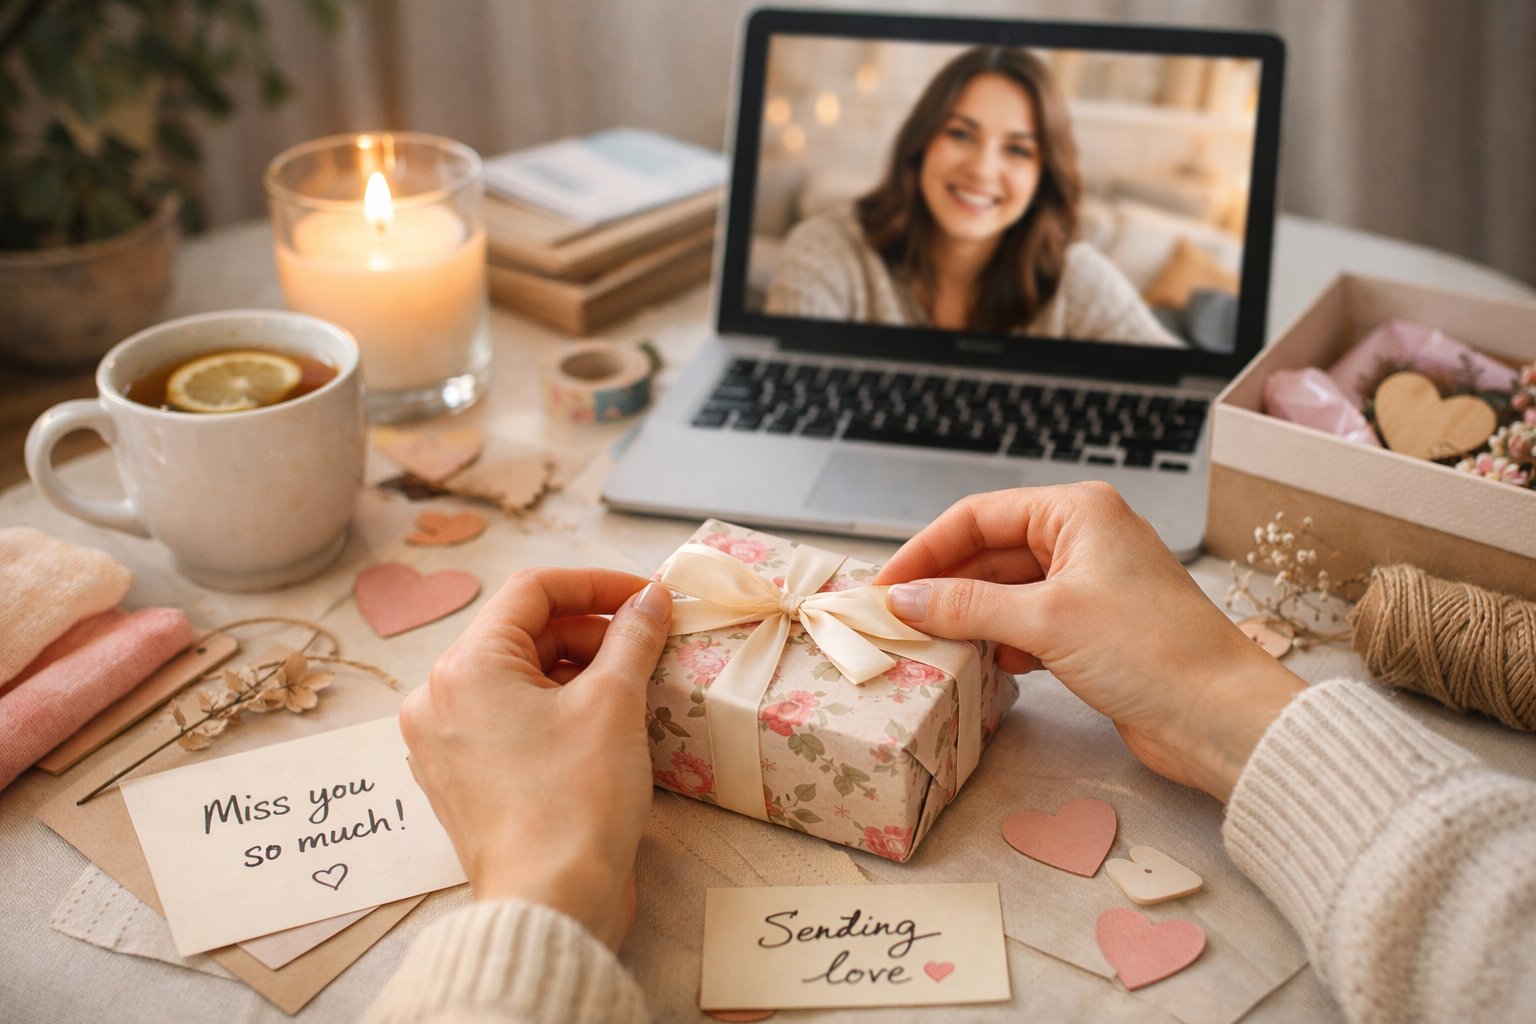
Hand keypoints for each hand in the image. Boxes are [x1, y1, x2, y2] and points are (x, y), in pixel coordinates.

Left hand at [399, 569, 671, 949]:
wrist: (550, 904)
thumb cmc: (576, 800)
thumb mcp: (614, 703)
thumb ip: (633, 637)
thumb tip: (652, 598)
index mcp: (464, 668)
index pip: (532, 591)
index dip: (597, 584)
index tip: (648, 598)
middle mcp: (438, 699)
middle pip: (524, 634)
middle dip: (591, 633)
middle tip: (649, 647)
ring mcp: (444, 743)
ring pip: (518, 678)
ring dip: (577, 671)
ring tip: (632, 689)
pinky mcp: (462, 780)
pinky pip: (509, 720)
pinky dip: (554, 710)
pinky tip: (601, 726)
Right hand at [872, 483, 1303, 801]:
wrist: (1220, 718)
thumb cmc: (1152, 650)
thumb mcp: (1045, 620)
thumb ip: (965, 606)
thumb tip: (902, 600)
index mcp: (1077, 512)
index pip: (978, 516)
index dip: (925, 550)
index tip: (883, 587)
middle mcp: (1084, 539)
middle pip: (988, 554)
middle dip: (942, 588)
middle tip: (895, 621)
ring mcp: (1090, 587)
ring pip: (1005, 593)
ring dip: (968, 619)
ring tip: (929, 646)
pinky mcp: (1095, 631)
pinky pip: (1027, 626)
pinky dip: (1000, 642)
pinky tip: (983, 665)